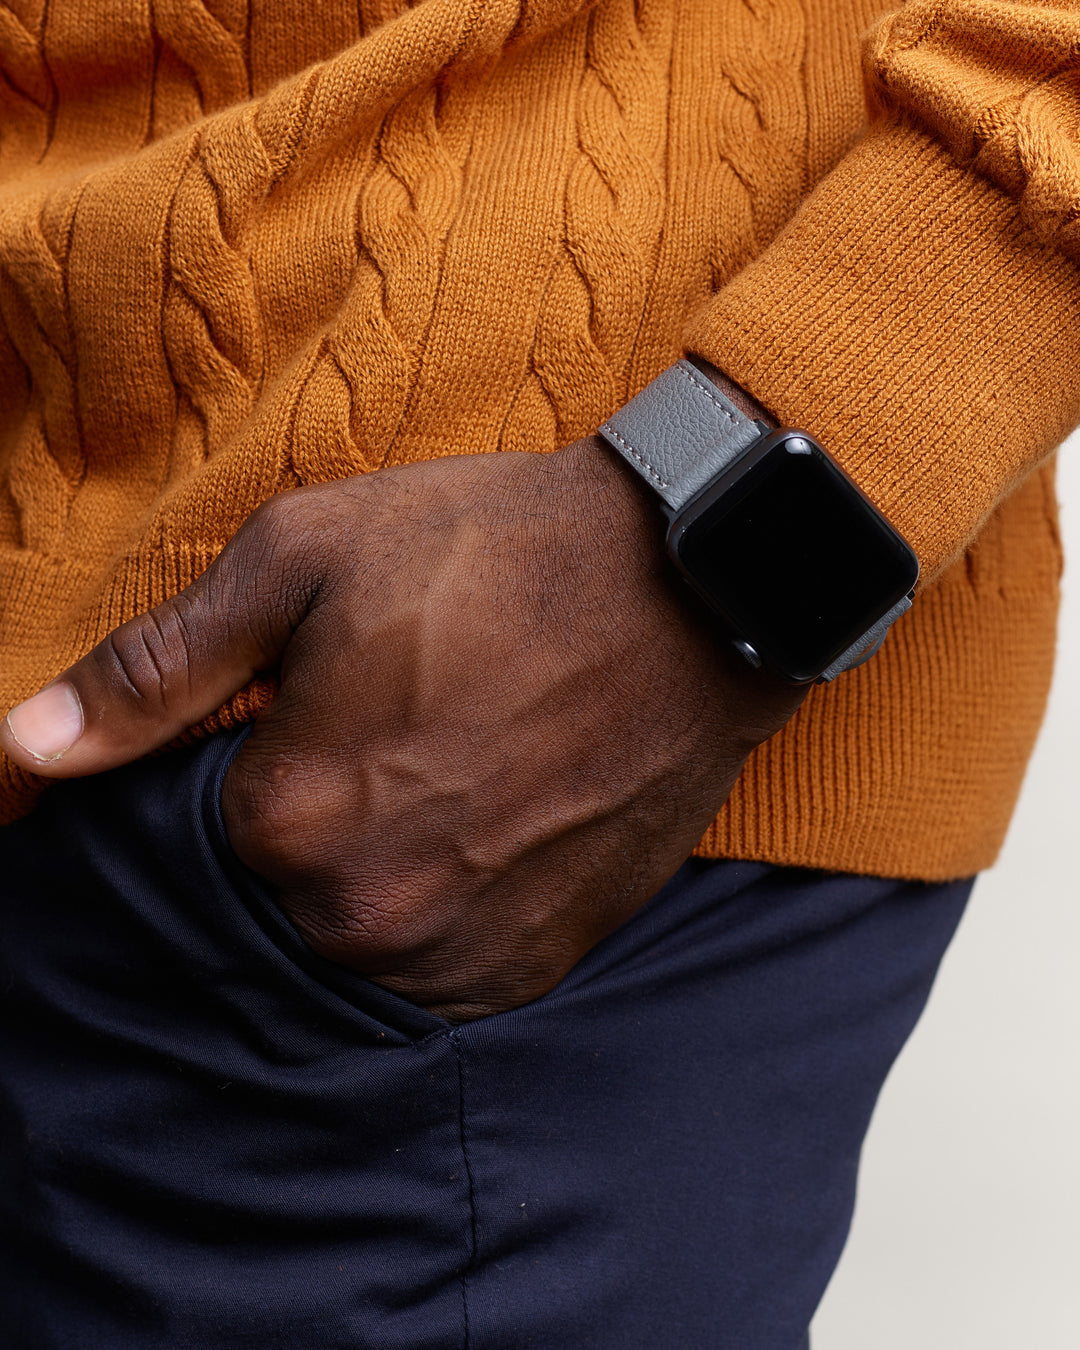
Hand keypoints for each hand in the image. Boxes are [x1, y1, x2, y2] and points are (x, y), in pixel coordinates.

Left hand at [1, 438, 805, 1018]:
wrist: (694, 588)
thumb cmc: (496, 553)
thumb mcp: (307, 558)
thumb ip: (159, 668)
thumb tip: (24, 752)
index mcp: (288, 818)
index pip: (188, 834)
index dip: (238, 759)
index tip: (299, 710)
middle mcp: (369, 915)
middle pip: (272, 893)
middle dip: (306, 812)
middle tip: (390, 723)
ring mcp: (462, 953)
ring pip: (356, 938)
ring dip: (375, 867)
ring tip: (445, 765)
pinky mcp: (538, 962)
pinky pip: (442, 968)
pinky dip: (441, 906)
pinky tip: (484, 820)